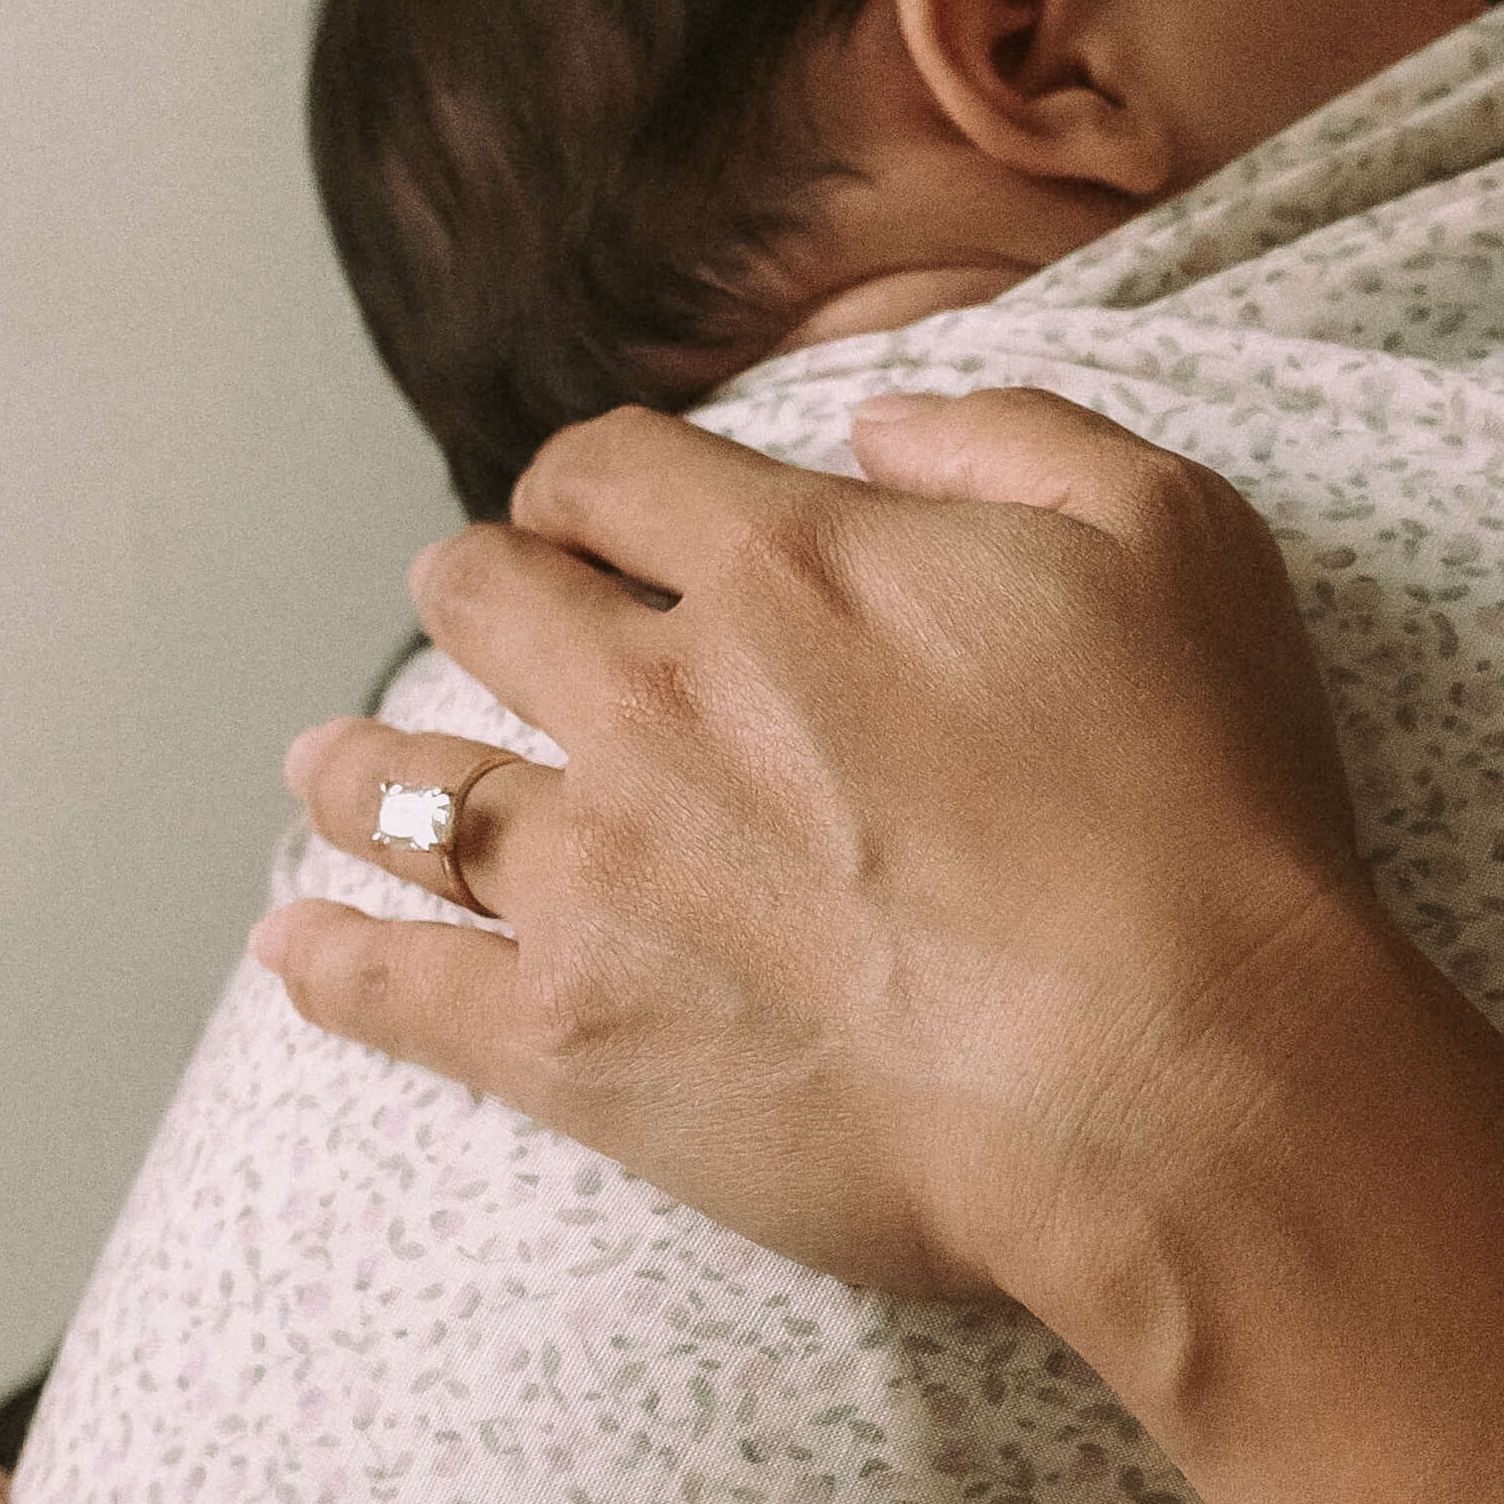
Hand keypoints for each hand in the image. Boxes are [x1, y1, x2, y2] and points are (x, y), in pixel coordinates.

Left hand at [253, 386, 1391, 1314]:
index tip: (583, 515)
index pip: (606, 472)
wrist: (1179, 1077)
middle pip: (480, 602)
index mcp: (786, 567)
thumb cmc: (1205, 813)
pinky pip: (393, 987)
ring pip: (409, 786)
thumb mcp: (1176, 537)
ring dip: (364, 766)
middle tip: (478, 619)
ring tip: (330, 771)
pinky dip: (332, 960)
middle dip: (472, 593)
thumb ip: (1015, 439)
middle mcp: (659, 701)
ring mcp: (599, 875)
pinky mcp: (573, 1041)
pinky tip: (298, 948)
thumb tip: (879, 426)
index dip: (584, 484)